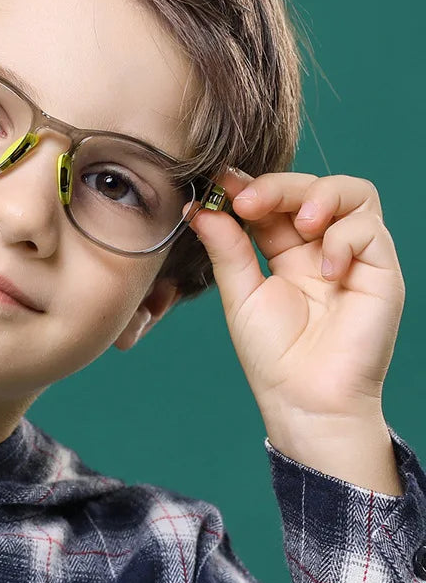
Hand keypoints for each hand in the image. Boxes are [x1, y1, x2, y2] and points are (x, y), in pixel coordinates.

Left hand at [184, 170, 405, 433]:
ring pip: (350, 193)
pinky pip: (370, 230)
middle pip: (307, 187)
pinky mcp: (381, 270)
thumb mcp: (240, 293)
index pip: (273, 200)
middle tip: (247, 200)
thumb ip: (226, 247)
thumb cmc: (273, 354)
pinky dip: (344, 239)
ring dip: (318, 196)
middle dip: (277, 186)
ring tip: (298, 224)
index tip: (219, 183)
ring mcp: (351, 255)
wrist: (304, 399)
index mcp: (285, 250)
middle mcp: (320, 246)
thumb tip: (201, 206)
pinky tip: (323, 268)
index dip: (248, 186)